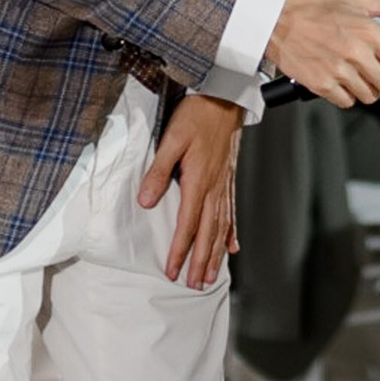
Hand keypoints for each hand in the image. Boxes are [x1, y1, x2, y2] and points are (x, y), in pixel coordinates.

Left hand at [139, 94, 240, 287]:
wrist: (224, 95)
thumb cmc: (197, 114)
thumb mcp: (171, 139)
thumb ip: (158, 171)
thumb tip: (146, 202)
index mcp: (198, 180)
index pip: (187, 224)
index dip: (180, 250)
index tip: (173, 270)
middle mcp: (215, 187)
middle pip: (208, 233)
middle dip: (201, 261)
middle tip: (196, 284)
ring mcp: (224, 184)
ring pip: (221, 227)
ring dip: (216, 253)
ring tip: (212, 275)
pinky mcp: (229, 178)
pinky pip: (232, 212)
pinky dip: (232, 232)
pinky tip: (233, 246)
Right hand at [265, 0, 379, 104]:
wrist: (279, 22)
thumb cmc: (319, 10)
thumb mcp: (361, 0)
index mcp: (370, 32)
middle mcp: (356, 53)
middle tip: (376, 69)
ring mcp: (339, 72)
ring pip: (370, 96)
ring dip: (367, 88)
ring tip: (354, 71)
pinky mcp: (322, 85)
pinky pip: (347, 102)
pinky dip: (346, 95)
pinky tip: (339, 79)